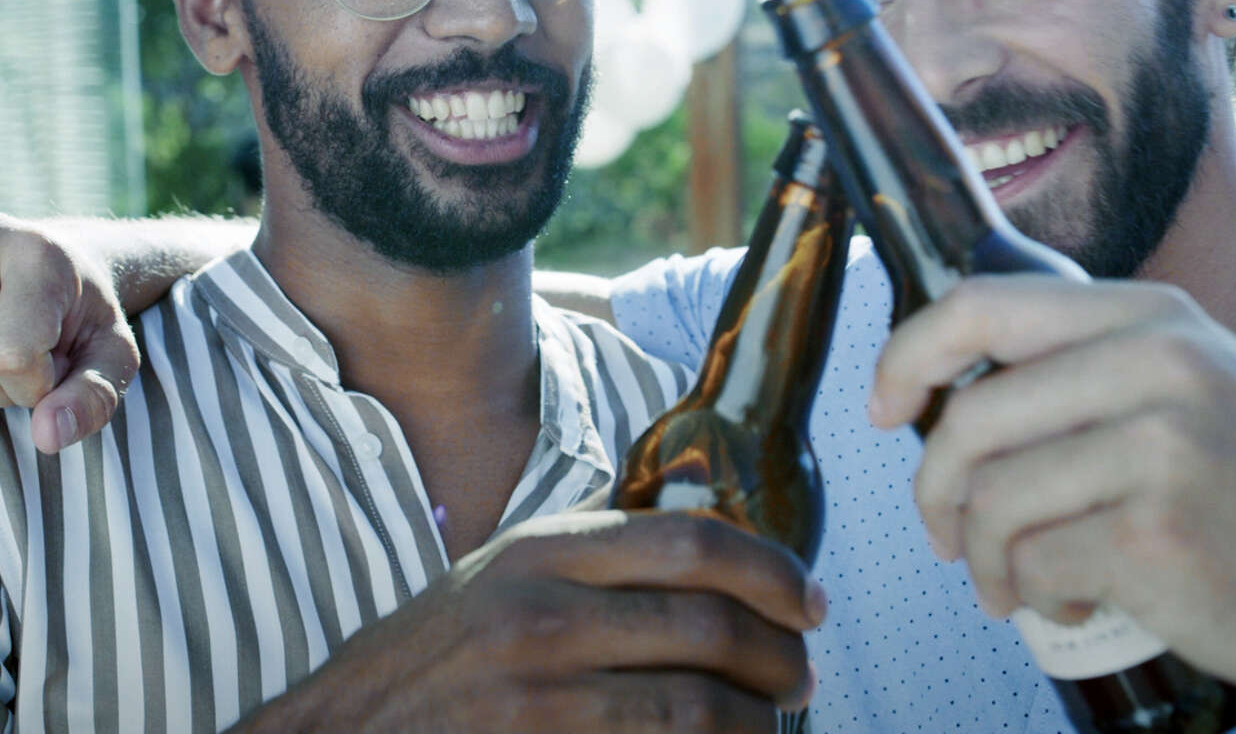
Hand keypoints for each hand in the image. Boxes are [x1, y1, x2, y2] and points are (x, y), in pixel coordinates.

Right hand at [239, 509, 824, 731]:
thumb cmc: (427, 662)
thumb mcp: (500, 577)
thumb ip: (594, 554)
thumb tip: (711, 522)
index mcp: (541, 553)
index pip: (691, 542)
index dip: (771, 571)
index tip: (808, 600)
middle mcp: (543, 617)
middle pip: (709, 628)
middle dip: (779, 657)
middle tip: (801, 673)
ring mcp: (540, 701)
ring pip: (697, 709)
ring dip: (756, 722)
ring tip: (769, 724)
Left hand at [868, 274, 1235, 729]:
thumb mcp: (1203, 387)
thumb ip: (1094, 367)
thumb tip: (947, 386)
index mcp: (1157, 317)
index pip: (981, 305)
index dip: (906, 356)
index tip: (882, 407)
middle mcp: (1160, 365)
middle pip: (969, 418)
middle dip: (936, 491)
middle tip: (947, 536)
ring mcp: (1161, 449)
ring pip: (991, 500)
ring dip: (983, 560)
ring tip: (1016, 584)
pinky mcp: (1156, 535)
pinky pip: (1030, 563)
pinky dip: (1030, 596)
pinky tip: (1066, 603)